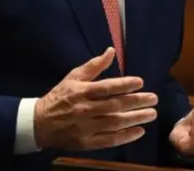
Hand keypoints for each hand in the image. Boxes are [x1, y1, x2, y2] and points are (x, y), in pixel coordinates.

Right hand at [34, 47, 157, 150]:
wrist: (39, 123)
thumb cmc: (59, 97)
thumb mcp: (73, 77)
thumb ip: (94, 66)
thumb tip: (111, 51)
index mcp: (81, 92)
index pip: (107, 87)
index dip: (125, 84)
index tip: (140, 82)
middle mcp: (85, 109)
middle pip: (115, 105)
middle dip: (137, 102)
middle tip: (154, 99)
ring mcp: (86, 127)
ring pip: (115, 123)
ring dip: (135, 118)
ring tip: (152, 114)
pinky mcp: (87, 143)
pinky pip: (109, 140)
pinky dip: (125, 137)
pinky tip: (139, 131)